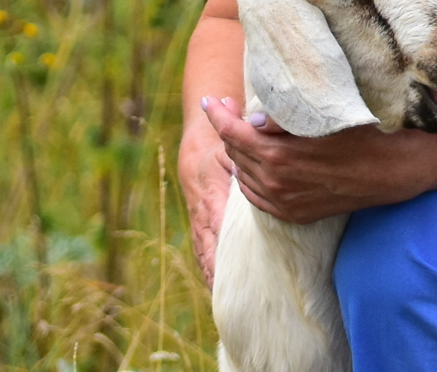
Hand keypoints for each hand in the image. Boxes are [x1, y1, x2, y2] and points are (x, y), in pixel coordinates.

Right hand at [178, 101, 236, 286]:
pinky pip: (206, 257)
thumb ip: (237, 146)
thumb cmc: (218, 147)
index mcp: (211, 197)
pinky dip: (212, 274)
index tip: (240, 266)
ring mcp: (200, 227)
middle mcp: (203, 216)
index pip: (220, 227)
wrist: (196, 149)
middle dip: (221, 273)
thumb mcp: (227, 147)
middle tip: (237, 296)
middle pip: (211, 250)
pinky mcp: (201, 232)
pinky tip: (221, 292)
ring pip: (206, 258)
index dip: (228, 247)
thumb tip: (238, 133)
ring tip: (231, 304)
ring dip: (216, 278)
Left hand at [202, 97, 426, 223]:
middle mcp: (276, 184)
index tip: (209, 100)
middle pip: (234, 153)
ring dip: (238, 153)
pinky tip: (253, 163)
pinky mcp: (293, 215)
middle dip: (226, 128)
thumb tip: (252, 122)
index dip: (217, 114)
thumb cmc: (357, 134)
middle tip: (229, 108)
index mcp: (278, 156)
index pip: (232, 133)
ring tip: (241, 133)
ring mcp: (283, 203)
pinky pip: (256, 197)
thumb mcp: (318, 117)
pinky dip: (248, 177)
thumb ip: (279, 121)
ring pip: (242, 176)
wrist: (389, 172)